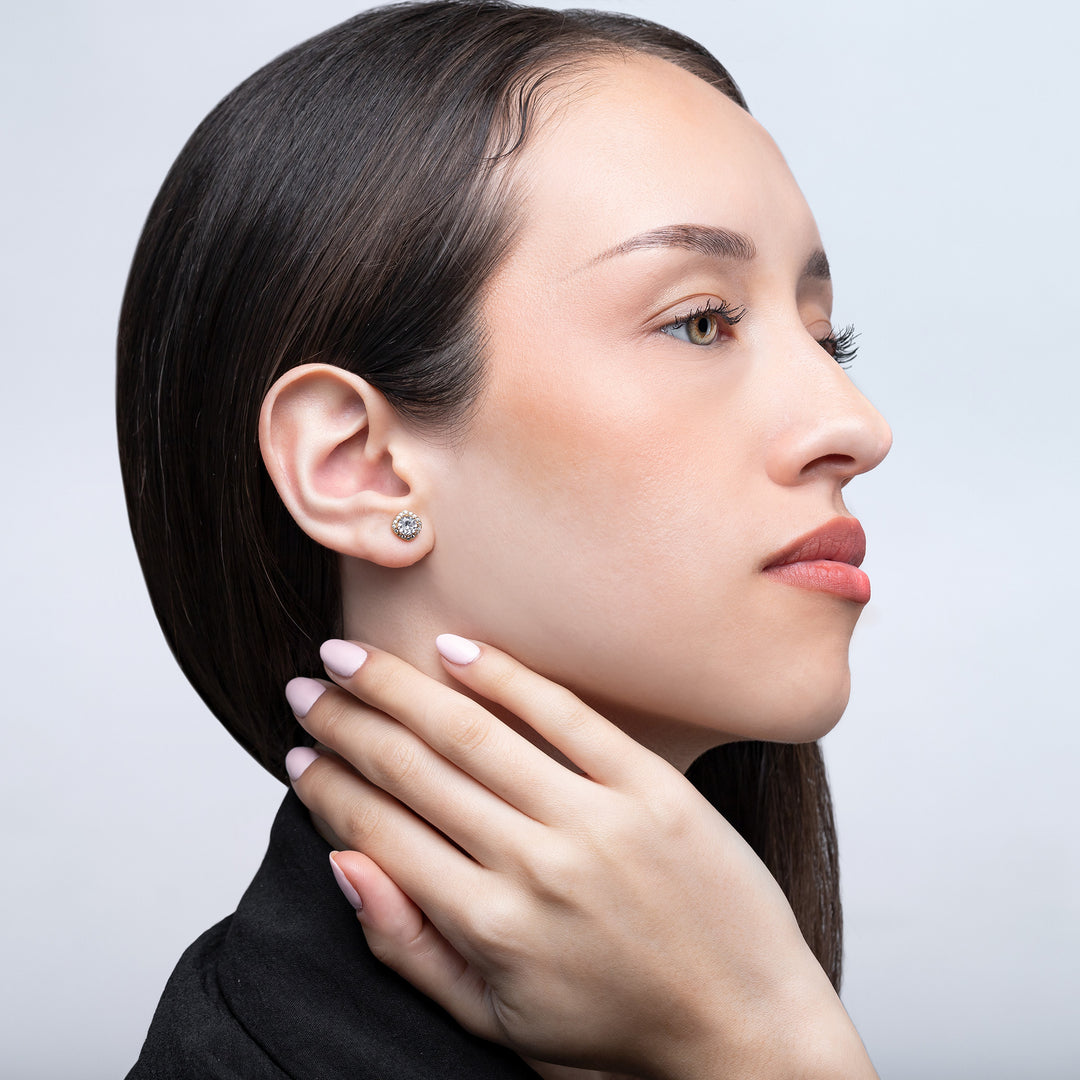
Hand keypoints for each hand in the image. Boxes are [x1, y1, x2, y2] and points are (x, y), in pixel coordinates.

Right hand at [283, 636, 874, 1079]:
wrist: (751, 1031)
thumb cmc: (621, 1037)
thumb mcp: (498, 1023)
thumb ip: (412, 948)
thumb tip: (345, 865)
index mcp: (490, 928)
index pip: (379, 831)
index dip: (327, 785)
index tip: (296, 751)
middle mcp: (535, 865)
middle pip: (413, 769)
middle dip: (346, 722)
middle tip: (305, 687)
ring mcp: (597, 819)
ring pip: (472, 733)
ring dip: (398, 687)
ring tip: (351, 657)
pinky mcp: (651, 786)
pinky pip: (564, 714)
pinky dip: (503, 675)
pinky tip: (454, 648)